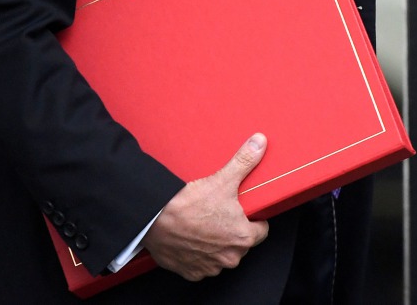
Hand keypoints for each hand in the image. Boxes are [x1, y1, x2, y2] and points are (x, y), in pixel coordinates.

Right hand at [142, 133, 270, 280]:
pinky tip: (191, 237)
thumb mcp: (222, 179)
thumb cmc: (188, 204)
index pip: (261, 230)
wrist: (155, 219)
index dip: (253, 219)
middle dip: (233, 231)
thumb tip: (259, 143)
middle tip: (220, 213)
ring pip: (221, 255)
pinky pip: (201, 265)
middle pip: (241, 244)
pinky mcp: (192, 272)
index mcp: (242, 237)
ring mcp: (210, 268)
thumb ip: (245, 161)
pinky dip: (198, 254)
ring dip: (216, 244)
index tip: (244, 212)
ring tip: (203, 224)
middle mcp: (229, 257)